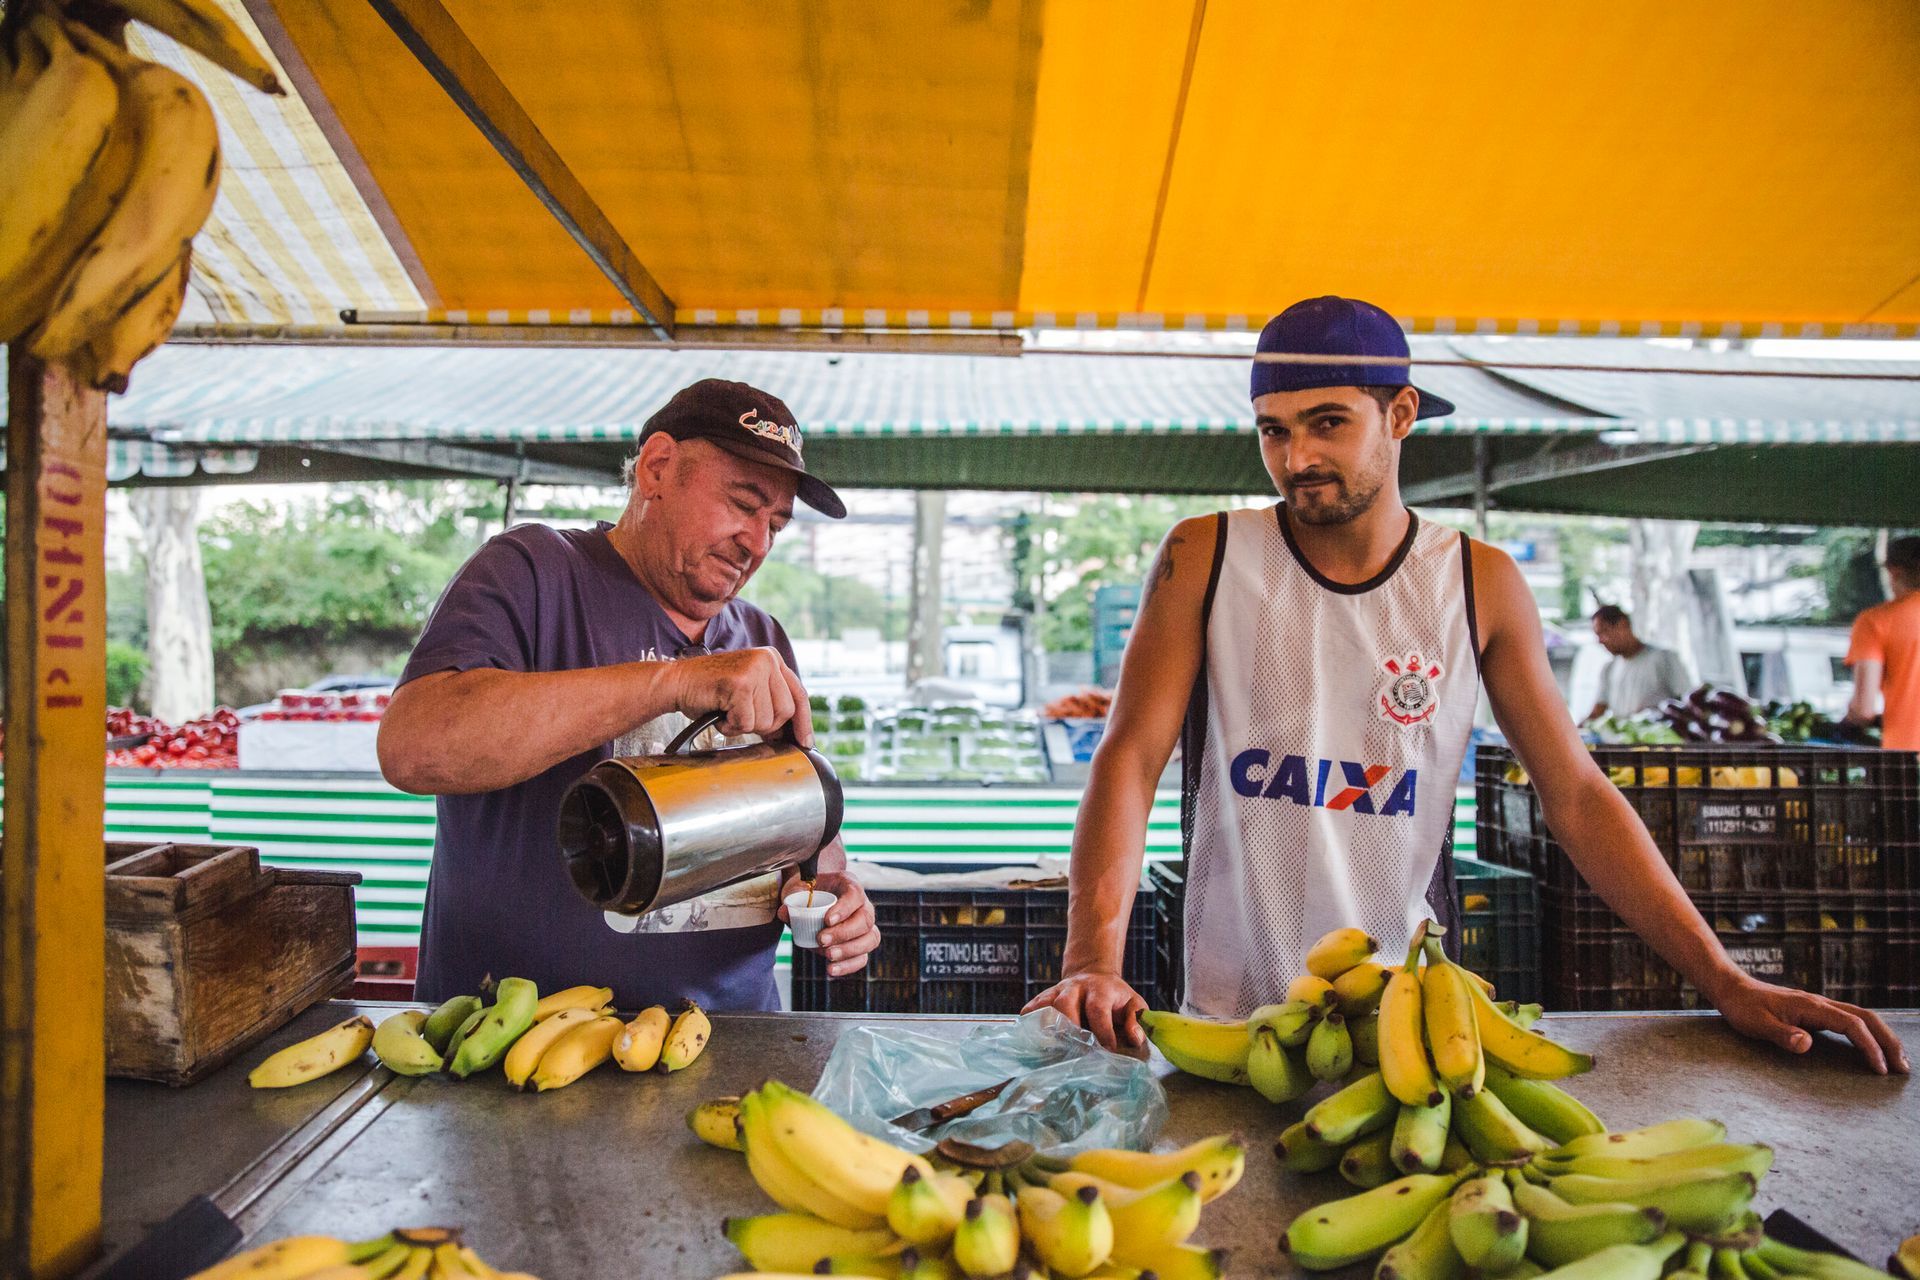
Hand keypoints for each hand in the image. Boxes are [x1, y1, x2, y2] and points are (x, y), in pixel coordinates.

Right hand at [672, 647, 810, 744]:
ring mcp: (755, 669)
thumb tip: (794, 735)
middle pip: (786, 712)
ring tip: (727, 710)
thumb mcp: (749, 692)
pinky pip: (746, 723)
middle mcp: (767, 659)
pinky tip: (719, 712)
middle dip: (764, 724)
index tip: (806, 742)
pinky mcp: (741, 683)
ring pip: (767, 720)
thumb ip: (771, 704)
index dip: (804, 722)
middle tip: (740, 716)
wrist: (676, 683)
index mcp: (772, 659)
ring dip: (744, 725)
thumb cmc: (710, 691)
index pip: (799, 694)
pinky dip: (730, 726)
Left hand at [779, 869, 877, 977]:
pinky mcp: (860, 945)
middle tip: (821, 940)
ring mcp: (865, 926)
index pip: (855, 894)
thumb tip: (784, 912)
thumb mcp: (797, 890)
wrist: (811, 900)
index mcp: (848, 885)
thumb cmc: (807, 892)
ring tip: (829, 956)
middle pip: (865, 919)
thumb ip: (791, 900)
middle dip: (844, 933)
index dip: (845, 908)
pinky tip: (831, 969)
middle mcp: (862, 905)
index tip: (827, 920)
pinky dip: (849, 966)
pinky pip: (863, 957)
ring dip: (850, 950)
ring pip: (870, 939)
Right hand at [1022, 972, 1148, 1057]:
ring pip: (1046, 1005)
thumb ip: (1136, 1019)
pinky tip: (1031, 1040)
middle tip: (1075, 1052)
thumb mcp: (1134, 1003)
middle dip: (1068, 1028)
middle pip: (1065, 1004)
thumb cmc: (1116, 997)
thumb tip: (1135, 1039)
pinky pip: (1032, 1008)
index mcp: (1101, 989)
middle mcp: (1076, 988)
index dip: (1102, 1031)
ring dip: (1047, 1027)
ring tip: (1051, 1051)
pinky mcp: (1045, 998)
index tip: (1107, 1051)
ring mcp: (1057, 992)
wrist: (1094, 976)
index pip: (1098, 1009)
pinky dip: (1029, 1023)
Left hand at [1711, 973, 1908, 1073]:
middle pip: (1867, 1018)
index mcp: (1811, 1006)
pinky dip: (1869, 1034)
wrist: (1731, 988)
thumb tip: (1806, 1045)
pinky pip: (1851, 1021)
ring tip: (1898, 1061)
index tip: (1881, 1069)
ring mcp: (1820, 1006)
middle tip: (1903, 1068)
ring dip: (1883, 1037)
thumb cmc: (1742, 1008)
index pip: (1852, 1024)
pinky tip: (1873, 1048)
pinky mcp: (1816, 1011)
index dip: (1870, 1046)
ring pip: (1862, 1017)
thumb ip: (1781, 1035)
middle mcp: (1821, 1003)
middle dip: (1888, 1042)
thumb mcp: (1756, 1024)